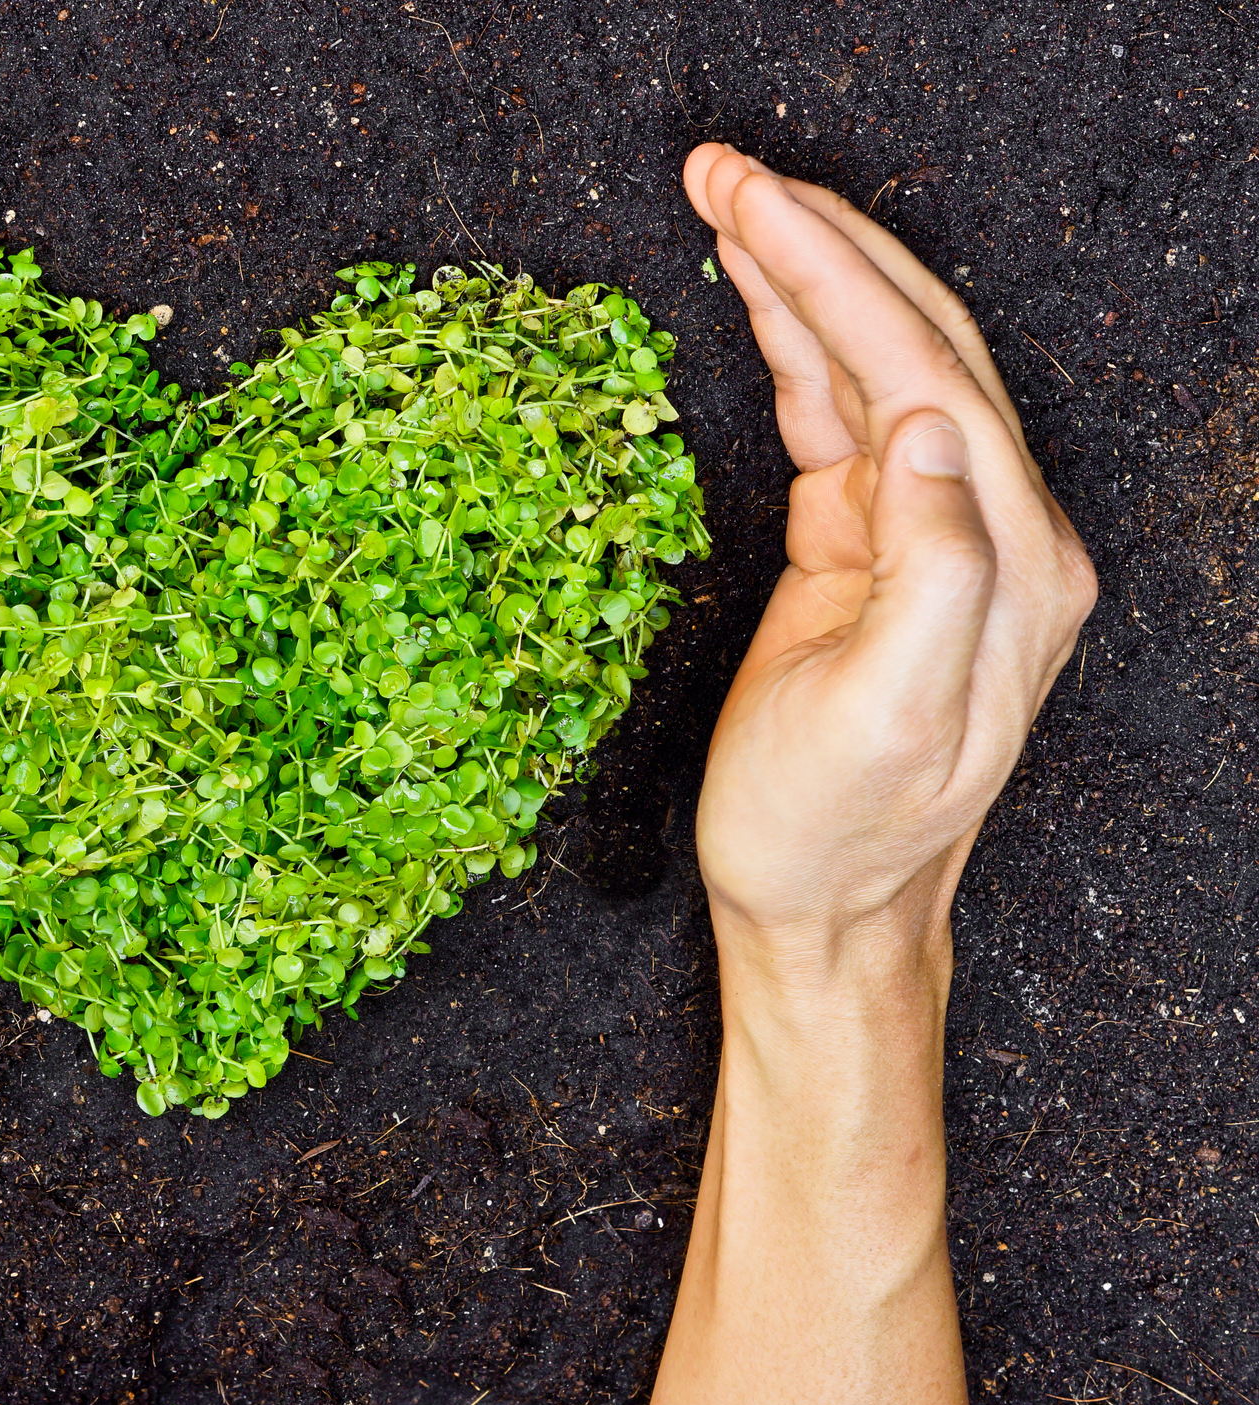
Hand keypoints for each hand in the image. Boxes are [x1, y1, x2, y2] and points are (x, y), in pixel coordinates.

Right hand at [683, 143, 1096, 974]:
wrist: (821, 911)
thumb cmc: (837, 832)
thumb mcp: (891, 720)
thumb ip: (936, 571)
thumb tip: (918, 431)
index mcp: (1008, 561)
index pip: (920, 372)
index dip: (830, 277)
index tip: (745, 202)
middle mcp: (989, 529)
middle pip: (911, 339)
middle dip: (816, 242)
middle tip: (719, 169)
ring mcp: (929, 533)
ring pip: (871, 363)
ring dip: (799, 276)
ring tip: (722, 201)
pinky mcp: (867, 546)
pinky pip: (834, 415)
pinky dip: (791, 343)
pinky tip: (753, 294)